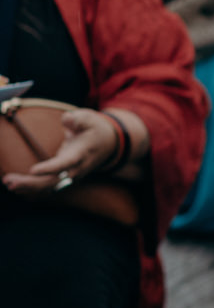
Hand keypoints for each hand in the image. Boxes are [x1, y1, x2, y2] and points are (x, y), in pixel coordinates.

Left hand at [1, 108, 118, 193]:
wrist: (109, 144)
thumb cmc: (95, 129)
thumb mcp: (89, 119)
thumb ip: (78, 119)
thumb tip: (67, 119)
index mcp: (82, 153)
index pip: (66, 163)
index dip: (51, 168)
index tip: (33, 170)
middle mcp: (77, 168)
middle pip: (54, 180)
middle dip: (32, 183)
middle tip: (9, 181)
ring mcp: (72, 175)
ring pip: (50, 186)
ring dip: (29, 187)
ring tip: (8, 183)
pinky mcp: (65, 177)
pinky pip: (49, 186)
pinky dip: (33, 188)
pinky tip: (16, 186)